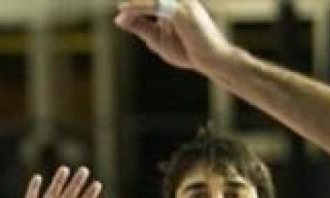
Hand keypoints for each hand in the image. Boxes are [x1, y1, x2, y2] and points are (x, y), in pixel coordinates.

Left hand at [114, 0, 234, 73]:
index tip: (119, 9)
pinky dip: (137, 7)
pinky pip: (155, 6)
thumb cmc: (189, 50)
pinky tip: (123, 9)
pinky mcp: (182, 14)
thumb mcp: (157, 37)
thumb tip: (118, 17)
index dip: (135, 3)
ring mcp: (183, 4)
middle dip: (134, 2)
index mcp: (176, 2)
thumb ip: (140, 25)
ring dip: (133, 3)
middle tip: (117, 7)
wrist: (212, 60)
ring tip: (119, 7)